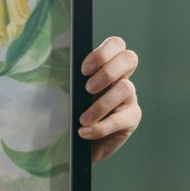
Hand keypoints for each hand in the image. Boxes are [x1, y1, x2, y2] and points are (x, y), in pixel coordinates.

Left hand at [79, 36, 140, 163]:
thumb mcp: (67, 94)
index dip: (103, 53)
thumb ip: (70, 81)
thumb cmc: (69, 116)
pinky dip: (101, 127)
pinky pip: (122, 119)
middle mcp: (121, 78)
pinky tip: (84, 132)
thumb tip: (57, 72)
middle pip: (129, 58)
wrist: (76, 146)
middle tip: (88, 89)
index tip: (84, 70)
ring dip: (101, 104)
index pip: (116, 44)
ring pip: (126, 88)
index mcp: (105, 66)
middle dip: (107, 72)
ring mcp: (129, 98)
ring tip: (83, 119)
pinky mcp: (132, 118)